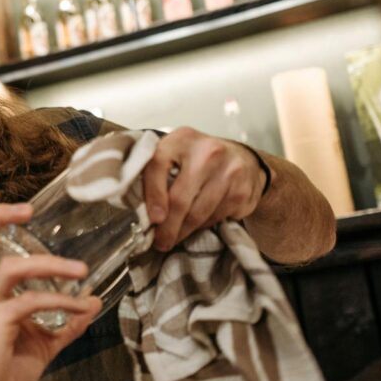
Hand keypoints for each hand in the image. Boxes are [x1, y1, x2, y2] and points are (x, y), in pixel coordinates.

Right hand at [0, 203, 100, 380]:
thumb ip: (65, 321)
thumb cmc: (1, 371)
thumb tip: (93, 301)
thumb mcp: (41, 341)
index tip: (23, 211)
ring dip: (49, 263)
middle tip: (27, 210)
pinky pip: (31, 303)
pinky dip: (63, 302)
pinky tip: (83, 307)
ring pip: (10, 267)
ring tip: (81, 269)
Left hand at [141, 127, 267, 251]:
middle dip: (167, 226)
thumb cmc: (199, 159)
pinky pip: (215, 218)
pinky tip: (196, 226)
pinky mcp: (242, 191)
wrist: (244, 159)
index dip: (152, 195)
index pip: (158, 165)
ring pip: (198, 214)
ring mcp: (229, 171)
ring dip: (183, 231)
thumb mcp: (177, 154)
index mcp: (182, 138)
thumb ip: (158, 171)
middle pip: (180, 198)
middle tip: (160, 242)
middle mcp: (207, 151)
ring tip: (174, 238)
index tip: (152, 219)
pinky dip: (202, 226)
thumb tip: (137, 208)